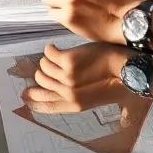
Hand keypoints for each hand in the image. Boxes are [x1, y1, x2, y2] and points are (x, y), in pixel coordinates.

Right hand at [20, 42, 138, 113]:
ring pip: (43, 66)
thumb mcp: (98, 99)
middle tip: (48, 65)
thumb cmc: (117, 82)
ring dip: (47, 58)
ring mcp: (66, 78)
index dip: (35, 100)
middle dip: (42, 72)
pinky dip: (50, 48)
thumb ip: (81, 101)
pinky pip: (49, 53)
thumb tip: (68, 97)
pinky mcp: (68, 61)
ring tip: (56, 54)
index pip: (48, 105)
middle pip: (41, 82)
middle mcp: (68, 94)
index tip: (25, 96)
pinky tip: (55, 46)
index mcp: (75, 105)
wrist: (126, 69)